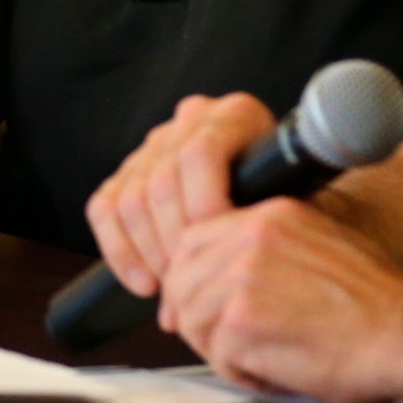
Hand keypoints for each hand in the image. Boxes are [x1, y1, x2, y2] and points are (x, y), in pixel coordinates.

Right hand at [84, 91, 277, 296]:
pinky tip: (144, 284)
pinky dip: (119, 251)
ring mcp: (155, 144)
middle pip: (162, 180)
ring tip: (175, 288)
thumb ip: (267, 232)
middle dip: (175, 241)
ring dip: (149, 252)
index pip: (200, 154)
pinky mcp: (128, 172)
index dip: (205, 207)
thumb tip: (239, 276)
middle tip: (195, 282)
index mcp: (236, 115)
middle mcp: (190, 120)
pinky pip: (104, 208)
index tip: (221, 250)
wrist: (283, 197)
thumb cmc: (297, 208)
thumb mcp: (298, 207)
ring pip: (131, 198)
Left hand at [157, 197, 402, 402]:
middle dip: (197, 318)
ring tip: (262, 362)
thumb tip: (213, 285)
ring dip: (221, 351)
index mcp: (270, 216)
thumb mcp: (320, 249)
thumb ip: (264, 257)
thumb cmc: (378, 306)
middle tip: (227, 344)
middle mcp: (251, 238)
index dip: (193, 281)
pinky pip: (216, 356)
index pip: (193, 240)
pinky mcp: (243, 323)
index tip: (204, 307)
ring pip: (193, 319)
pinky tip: (276, 375)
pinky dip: (242, 376)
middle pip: (181, 280)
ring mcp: (243, 278)